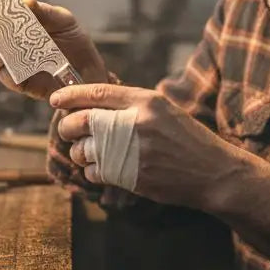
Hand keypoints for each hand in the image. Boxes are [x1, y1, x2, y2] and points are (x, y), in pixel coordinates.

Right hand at [0, 0, 109, 100]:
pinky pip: (6, 78)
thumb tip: (25, 1)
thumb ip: (44, 11)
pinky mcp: (19, 82)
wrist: (89, 66)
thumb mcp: (62, 19)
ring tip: (0, 56)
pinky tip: (13, 70)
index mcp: (10, 23)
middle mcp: (4, 43)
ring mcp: (9, 63)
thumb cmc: (73, 38)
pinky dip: (6, 73)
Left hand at [50, 83, 247, 210]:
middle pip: (82, 121)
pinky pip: (95, 172)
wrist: (214, 172)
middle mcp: (137, 123)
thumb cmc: (188, 139)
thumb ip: (132, 105)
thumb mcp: (164, 110)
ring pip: (84, 150)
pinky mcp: (132, 176)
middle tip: (66, 130)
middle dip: (67, 126)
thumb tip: (91, 104)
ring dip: (79, 152)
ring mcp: (133, 152)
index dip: (70, 95)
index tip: (55, 100)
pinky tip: (102, 169)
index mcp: (146, 101)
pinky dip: (92, 171)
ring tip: (87, 152)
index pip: (97, 93)